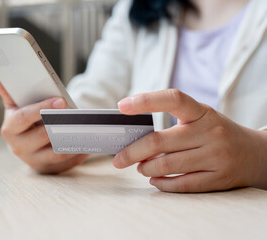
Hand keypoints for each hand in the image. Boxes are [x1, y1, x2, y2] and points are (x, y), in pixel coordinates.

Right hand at [0, 72, 87, 173]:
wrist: (26, 142)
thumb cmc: (24, 121)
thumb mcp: (15, 107)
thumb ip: (8, 92)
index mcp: (10, 129)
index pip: (23, 118)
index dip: (41, 109)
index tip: (60, 101)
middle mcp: (19, 148)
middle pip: (42, 136)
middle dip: (61, 125)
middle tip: (79, 117)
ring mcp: (34, 161)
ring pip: (57, 153)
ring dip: (73, 142)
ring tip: (88, 131)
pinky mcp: (48, 169)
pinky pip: (66, 164)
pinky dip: (78, 155)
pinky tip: (88, 146)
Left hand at [114, 89, 266, 192]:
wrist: (254, 154)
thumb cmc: (215, 133)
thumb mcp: (199, 119)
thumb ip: (171, 125)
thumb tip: (135, 140)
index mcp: (202, 112)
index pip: (173, 99)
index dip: (146, 101)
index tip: (122, 106)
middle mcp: (210, 132)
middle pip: (158, 142)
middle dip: (132, 152)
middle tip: (119, 159)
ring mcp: (215, 156)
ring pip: (165, 165)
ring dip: (145, 168)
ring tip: (141, 167)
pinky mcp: (217, 178)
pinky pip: (180, 184)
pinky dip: (160, 183)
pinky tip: (154, 179)